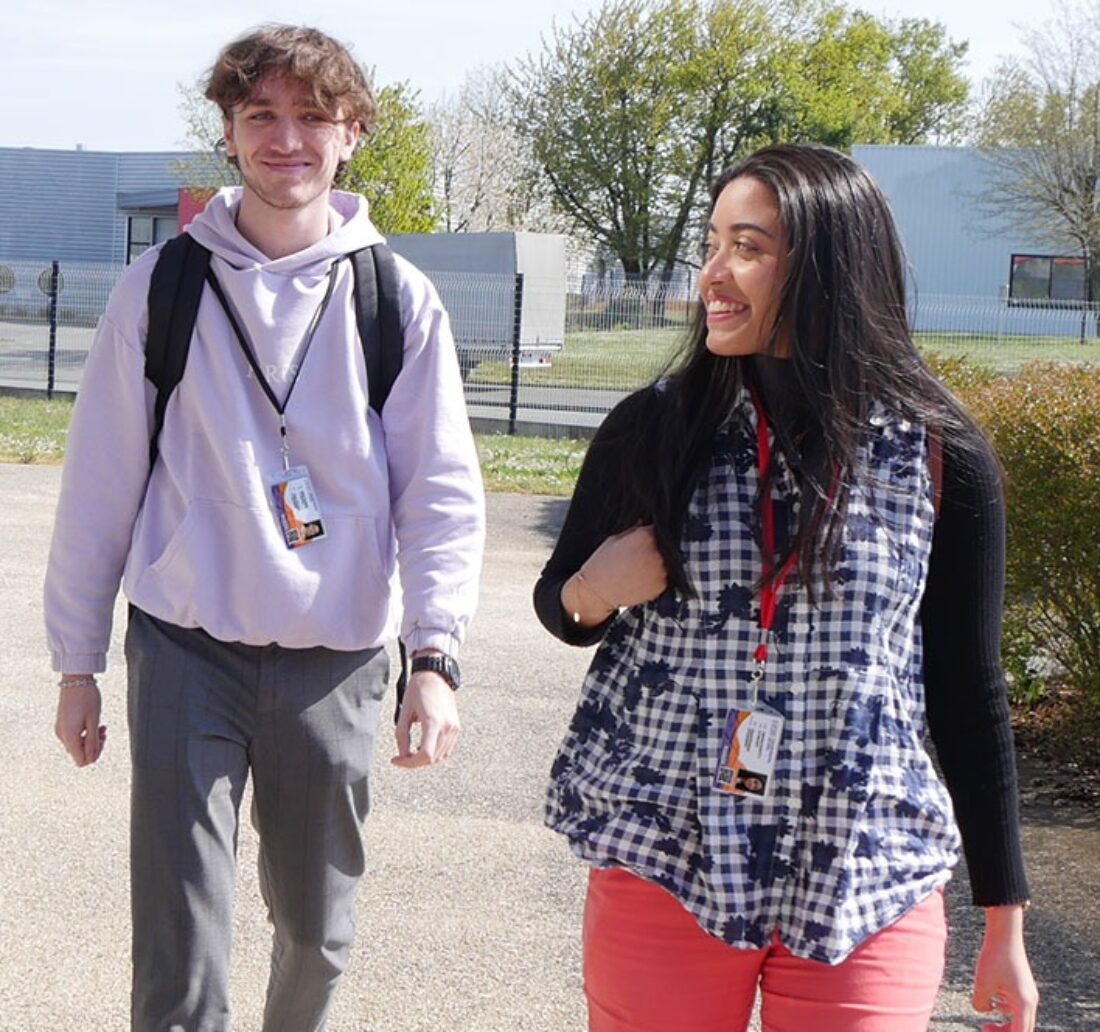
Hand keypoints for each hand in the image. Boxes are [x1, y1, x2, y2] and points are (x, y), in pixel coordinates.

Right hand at [54, 679, 106, 766]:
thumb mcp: (94, 720)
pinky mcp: (62, 723)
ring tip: (101, 726)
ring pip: (77, 744)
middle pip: (79, 753)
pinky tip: (93, 723)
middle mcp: (62, 735)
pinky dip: (84, 732)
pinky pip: (74, 735)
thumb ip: (93, 741)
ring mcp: (61, 729)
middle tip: (104, 732)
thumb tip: (92, 759)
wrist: (75, 680)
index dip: (95, 755)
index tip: (103, 740)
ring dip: (90, 738)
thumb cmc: (87, 698)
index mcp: (69, 736)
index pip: (81, 761)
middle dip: (94, 746)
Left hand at [392, 671, 459, 768]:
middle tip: (401, 756)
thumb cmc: (418, 689)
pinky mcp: (456, 727)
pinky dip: (435, 753)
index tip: (396, 760)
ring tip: (411, 751)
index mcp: (434, 722)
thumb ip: (402, 735)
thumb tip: (402, 755)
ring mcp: (454, 728)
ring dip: (425, 759)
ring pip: (440, 756)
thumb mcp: (405, 712)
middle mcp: (447, 727)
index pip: (424, 755)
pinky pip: (446, 749)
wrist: (435, 675)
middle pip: (432, 758)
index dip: (408, 763)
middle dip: (415, 761)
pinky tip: (423, 746)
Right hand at [567, 524, 667, 624]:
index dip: (652, 532)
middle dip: (656, 547)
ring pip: (667, 561)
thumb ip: (634, 529)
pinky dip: (657, 576)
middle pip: (666, 545)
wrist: (598, 590)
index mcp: (646, 537)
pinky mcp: (662, 585)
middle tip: (642, 553)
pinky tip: (642, 576)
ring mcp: (661, 570)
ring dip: (658, 561)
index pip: (659, 528)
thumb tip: (644, 522)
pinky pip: (665, 576)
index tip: (647, 536)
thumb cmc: (603, 564)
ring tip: (640, 566)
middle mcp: (657, 553)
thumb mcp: (615, 538)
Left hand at [972, 905, 1038, 1031]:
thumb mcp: (982, 983)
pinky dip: (1007, 1011)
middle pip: (1023, 1029)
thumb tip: (984, 1010)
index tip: (985, 1030)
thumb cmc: (994, 958)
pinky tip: (994, 1002)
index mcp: (1023, 1004)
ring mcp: (1028, 994)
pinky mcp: (1023, 987)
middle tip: (985, 1028)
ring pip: (1021, 1019)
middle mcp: (1030, 1001)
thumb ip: (980, 1004)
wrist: (1004, 935)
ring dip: (1006, 1024)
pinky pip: (1018, 1007)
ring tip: (988, 1021)